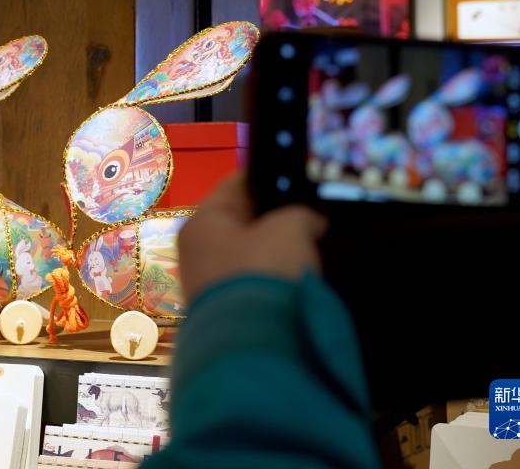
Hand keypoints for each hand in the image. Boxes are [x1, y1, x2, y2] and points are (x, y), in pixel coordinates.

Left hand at [177, 172, 327, 302]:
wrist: (257, 345)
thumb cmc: (265, 271)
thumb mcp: (289, 228)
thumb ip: (300, 214)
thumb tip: (310, 221)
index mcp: (203, 221)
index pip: (237, 184)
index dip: (271, 174)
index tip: (302, 175)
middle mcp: (199, 249)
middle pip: (245, 220)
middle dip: (279, 217)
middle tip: (317, 212)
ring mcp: (213, 283)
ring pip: (254, 253)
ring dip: (282, 249)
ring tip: (320, 241)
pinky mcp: (232, 311)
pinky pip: (260, 282)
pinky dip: (280, 276)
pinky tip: (307, 273)